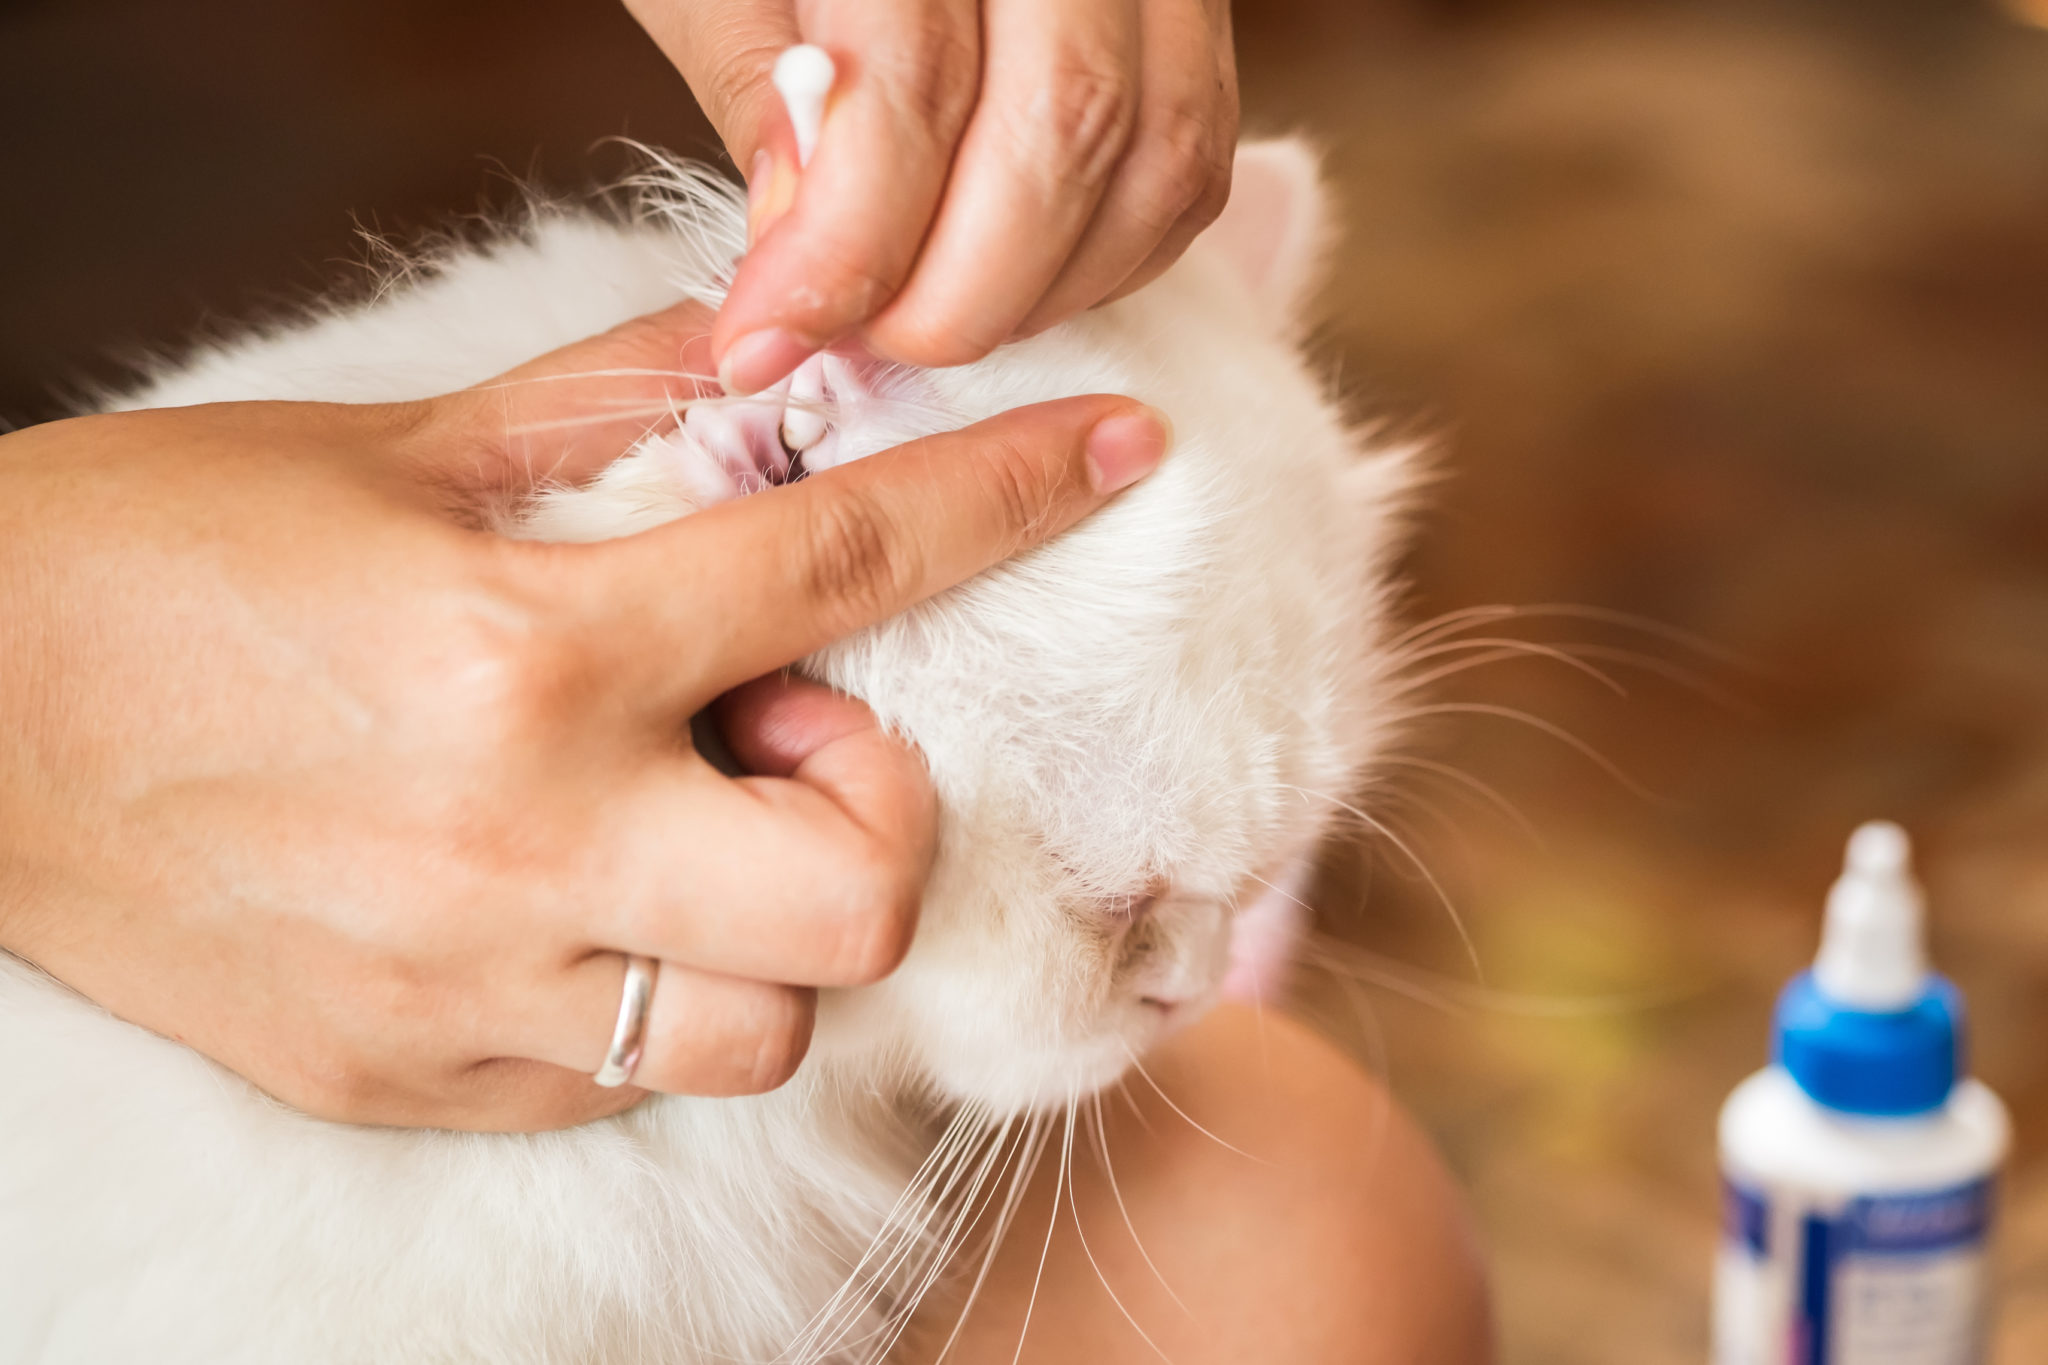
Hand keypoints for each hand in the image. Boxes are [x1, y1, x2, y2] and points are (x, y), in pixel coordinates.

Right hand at [0, 304, 1170, 1130]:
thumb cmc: (160, 559)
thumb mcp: (394, 451)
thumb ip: (611, 412)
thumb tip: (770, 371)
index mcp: (526, 645)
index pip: (841, 571)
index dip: (1006, 498)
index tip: (1108, 456)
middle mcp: (523, 839)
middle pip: (865, 896)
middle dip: (881, 816)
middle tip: (789, 740)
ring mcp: (473, 989)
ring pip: (767, 1029)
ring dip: (773, 926)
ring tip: (677, 835)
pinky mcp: (419, 1081)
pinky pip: (629, 1076)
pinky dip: (654, 994)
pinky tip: (577, 905)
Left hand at [624, 0, 1238, 392]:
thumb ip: (765, 102)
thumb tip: (804, 273)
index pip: (916, 78)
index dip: (844, 244)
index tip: (766, 340)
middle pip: (1065, 126)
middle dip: (953, 290)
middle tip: (858, 340)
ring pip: (1155, 160)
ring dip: (1034, 291)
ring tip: (922, 312)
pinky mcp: (1201, 25)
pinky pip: (1190, 170)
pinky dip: (1102, 262)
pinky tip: (1008, 276)